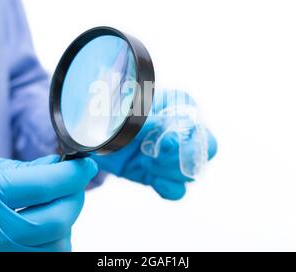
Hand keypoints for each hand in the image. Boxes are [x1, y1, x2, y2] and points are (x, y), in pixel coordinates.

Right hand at [0, 154, 96, 250]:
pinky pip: (50, 258)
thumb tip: (58, 165)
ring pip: (60, 243)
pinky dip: (57, 241)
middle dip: (76, 196)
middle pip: (60, 217)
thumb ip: (22, 168)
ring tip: (55, 206)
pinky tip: (46, 228)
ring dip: (67, 221)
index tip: (86, 165)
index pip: (47, 184)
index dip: (75, 173)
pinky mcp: (8, 267)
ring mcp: (1, 257)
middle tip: (74, 184)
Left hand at [93, 89, 216, 199]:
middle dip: (177, 160)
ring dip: (167, 172)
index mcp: (180, 105)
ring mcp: (175, 154)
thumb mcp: (125, 113)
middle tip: (153, 158)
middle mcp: (183, 130)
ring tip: (144, 162)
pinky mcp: (164, 174)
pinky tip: (150, 177)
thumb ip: (147, 123)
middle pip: (203, 153)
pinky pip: (178, 190)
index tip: (162, 143)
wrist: (92, 130)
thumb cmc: (110, 112)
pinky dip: (166, 188)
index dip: (186, 140)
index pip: (200, 126)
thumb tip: (166, 138)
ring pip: (190, 174)